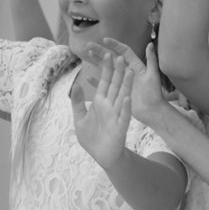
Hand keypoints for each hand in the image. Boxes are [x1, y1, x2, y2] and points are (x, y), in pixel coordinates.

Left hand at [71, 54, 133, 168]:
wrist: (102, 155)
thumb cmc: (92, 137)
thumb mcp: (80, 118)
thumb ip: (78, 103)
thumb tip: (76, 86)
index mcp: (101, 102)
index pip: (105, 82)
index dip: (106, 69)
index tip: (107, 54)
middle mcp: (110, 106)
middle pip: (116, 85)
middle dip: (118, 72)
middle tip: (121, 56)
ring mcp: (117, 115)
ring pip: (122, 96)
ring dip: (126, 85)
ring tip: (130, 72)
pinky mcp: (121, 126)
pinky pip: (124, 115)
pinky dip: (125, 107)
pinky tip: (127, 98)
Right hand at [82, 39, 168, 124]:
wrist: (152, 111)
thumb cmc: (154, 94)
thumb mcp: (153, 76)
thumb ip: (151, 60)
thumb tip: (149, 44)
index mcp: (136, 66)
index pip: (124, 52)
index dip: (115, 45)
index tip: (104, 40)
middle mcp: (128, 72)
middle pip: (112, 59)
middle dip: (101, 51)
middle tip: (89, 45)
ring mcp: (121, 82)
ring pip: (107, 68)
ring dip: (97, 61)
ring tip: (87, 54)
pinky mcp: (117, 91)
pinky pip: (104, 84)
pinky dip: (96, 80)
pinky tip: (88, 77)